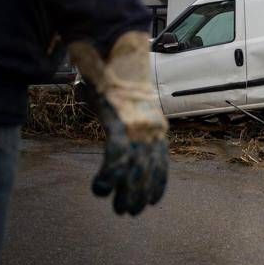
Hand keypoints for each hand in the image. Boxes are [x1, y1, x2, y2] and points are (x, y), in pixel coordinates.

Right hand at [70, 31, 167, 214]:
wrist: (118, 51)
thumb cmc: (119, 79)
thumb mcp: (129, 106)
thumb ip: (127, 124)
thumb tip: (122, 141)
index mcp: (157, 126)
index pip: (162, 162)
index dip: (157, 184)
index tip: (152, 201)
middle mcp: (151, 129)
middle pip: (149, 170)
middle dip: (138, 195)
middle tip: (128, 213)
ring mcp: (137, 126)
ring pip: (135, 168)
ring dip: (125, 192)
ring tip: (116, 209)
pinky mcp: (121, 121)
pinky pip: (118, 154)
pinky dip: (110, 173)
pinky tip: (101, 188)